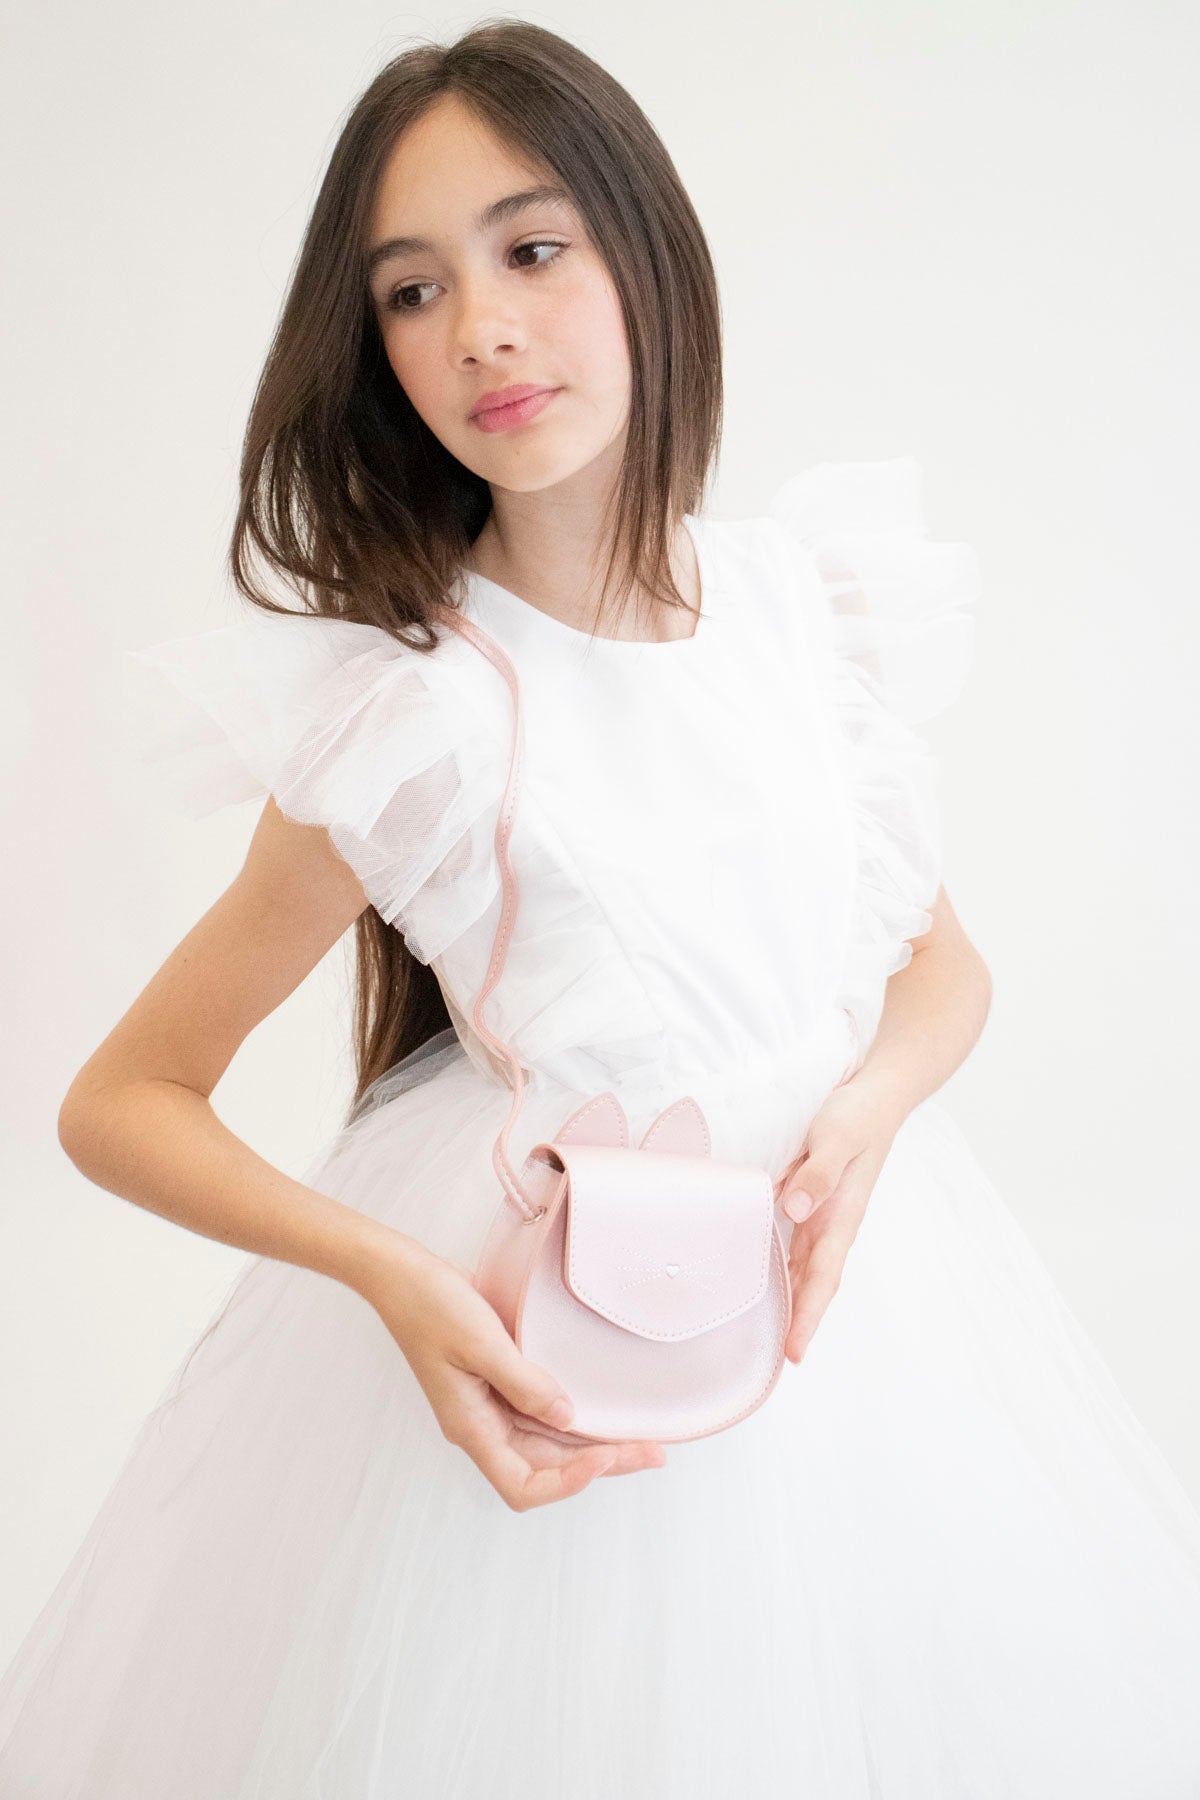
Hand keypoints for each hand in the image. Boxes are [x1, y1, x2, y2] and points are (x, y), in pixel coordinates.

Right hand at [359, 1237, 667, 1510]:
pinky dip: (572, 1414)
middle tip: (653, 1453)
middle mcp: (481, 1425)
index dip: (569, 1481)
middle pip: (546, 1466)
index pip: (523, 1485)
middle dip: (601, 1462)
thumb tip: (567, 1417)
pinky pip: (539, 1411)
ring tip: (640, 1436)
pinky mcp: (495, 1381)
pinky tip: (599, 1405)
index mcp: (470, 1427)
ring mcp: (488, 1404)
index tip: (607, 1454)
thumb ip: (525, 1383)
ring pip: (547, 1441)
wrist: (400, 1273)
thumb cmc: (428, 1305)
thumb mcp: (481, 1342)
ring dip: (592, 1442)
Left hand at [776, 1074, 902, 1363]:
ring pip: (801, 1266)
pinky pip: (792, 1240)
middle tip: (773, 1359)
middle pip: (811, 1283)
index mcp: (841, 1216)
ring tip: (761, 1331)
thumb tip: (796, 1210)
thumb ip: (819, 1172)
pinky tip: (758, 1273)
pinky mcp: (810, 1197)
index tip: (795, 1354)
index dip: (808, 1317)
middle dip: (797, 1322)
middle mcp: (831, 1222)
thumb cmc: (857, 1114)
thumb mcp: (837, 1136)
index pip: (822, 1278)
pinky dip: (778, 1262)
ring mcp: (822, 1212)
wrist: (876, 1094)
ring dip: (787, 1298)